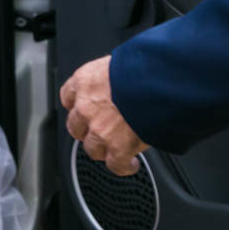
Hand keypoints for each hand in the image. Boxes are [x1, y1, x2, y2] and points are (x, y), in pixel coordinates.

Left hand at [61, 56, 148, 176]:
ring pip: (92, 148)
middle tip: (101, 130)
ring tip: (115, 149)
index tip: (84, 108)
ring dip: (103, 150)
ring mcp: (100, 129)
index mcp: (85, 81)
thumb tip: (122, 81)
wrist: (160, 81)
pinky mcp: (117, 147)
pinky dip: (123, 167)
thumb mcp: (121, 62)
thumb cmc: (145, 66)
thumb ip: (113, 76)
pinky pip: (115, 165)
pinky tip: (130, 164)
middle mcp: (86, 106)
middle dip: (87, 130)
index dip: (77, 105)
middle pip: (76, 127)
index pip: (68, 96)